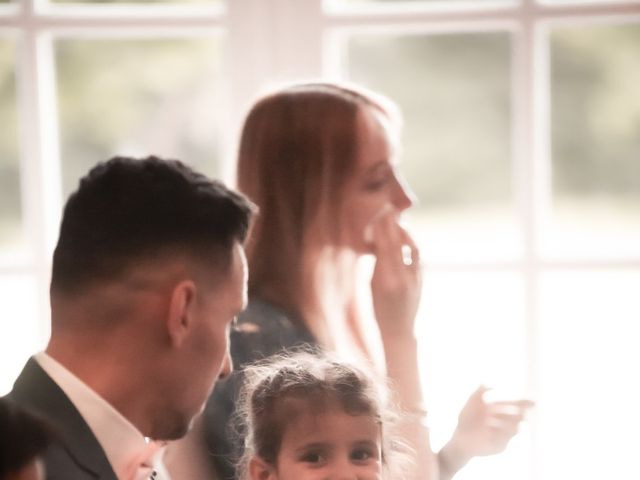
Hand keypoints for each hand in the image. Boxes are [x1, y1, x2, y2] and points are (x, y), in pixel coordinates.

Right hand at [370, 206, 421, 338]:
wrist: (399, 330)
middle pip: (397, 243)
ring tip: (398, 221)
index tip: (379, 213)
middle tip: (388, 209)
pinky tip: (405, 237)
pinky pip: (416, 255)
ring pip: (410, 246)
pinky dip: (410, 244)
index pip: (384, 246)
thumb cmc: (379, 308)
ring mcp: (414, 278)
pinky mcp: (421, 279)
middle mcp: (401, 277)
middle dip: (392, 224)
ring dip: (404, 232)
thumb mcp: (373, 284)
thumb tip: (379, 238)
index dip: (382, 227)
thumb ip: (378, 262)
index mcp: (384, 280)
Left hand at [439, 386, 533, 473]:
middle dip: (516, 414)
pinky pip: (505, 440)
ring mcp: (504, 435)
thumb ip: (477, 393)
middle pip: (518, 417)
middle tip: (510, 412)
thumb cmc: (466, 420)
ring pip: (515, 428)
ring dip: (504, 423)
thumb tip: (484, 383)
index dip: (524, 404)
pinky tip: (487, 431)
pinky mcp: (501, 446)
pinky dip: (497, 434)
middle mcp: (504, 421)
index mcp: (499, 409)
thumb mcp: (470, 404)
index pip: (515, 405)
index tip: (532, 403)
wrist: (460, 438)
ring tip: (488, 420)